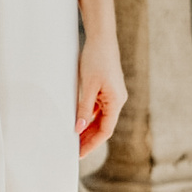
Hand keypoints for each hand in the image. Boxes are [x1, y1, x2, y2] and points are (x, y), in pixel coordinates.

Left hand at [77, 36, 126, 155]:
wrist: (102, 38)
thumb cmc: (96, 59)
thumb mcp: (87, 86)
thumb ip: (84, 109)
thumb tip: (79, 128)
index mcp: (116, 101)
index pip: (105, 131)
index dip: (92, 144)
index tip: (79, 153)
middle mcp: (117, 100)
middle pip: (104, 126)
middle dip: (90, 139)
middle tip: (74, 150)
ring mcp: (113, 95)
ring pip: (101, 118)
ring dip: (89, 128)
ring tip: (75, 139)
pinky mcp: (107, 89)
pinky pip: (99, 108)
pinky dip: (89, 116)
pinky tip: (79, 121)